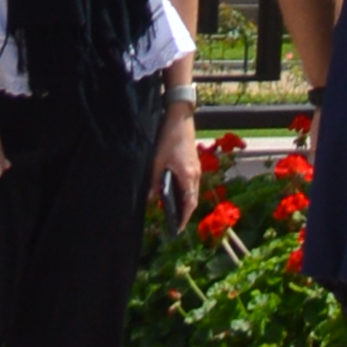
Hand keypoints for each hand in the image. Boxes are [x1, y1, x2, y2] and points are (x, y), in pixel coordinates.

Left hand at [152, 104, 204, 224]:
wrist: (181, 118)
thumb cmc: (169, 138)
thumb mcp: (158, 160)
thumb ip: (154, 181)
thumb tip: (150, 199)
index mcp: (187, 176)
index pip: (189, 203)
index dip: (185, 217)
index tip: (179, 229)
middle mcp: (195, 174)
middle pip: (193, 199)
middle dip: (186, 212)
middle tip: (176, 224)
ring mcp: (196, 168)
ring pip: (193, 191)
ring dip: (187, 202)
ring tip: (175, 211)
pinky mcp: (194, 162)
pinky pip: (192, 183)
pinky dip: (187, 192)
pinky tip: (177, 192)